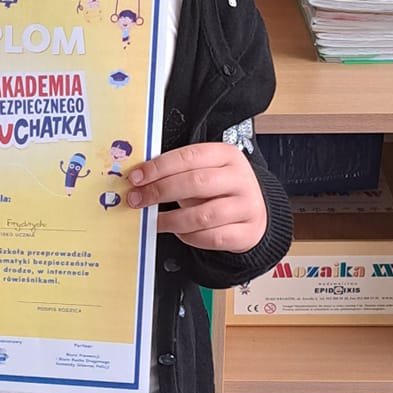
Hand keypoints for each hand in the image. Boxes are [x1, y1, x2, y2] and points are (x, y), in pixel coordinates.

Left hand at [125, 141, 267, 251]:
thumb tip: (140, 180)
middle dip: (160, 191)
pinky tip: (179, 232)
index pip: (189, 156)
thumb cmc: (221, 190)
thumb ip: (177, 172)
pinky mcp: (247, 231)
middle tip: (138, 199)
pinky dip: (190, 237)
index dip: (159, 167)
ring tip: (156, 221)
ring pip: (203, 215)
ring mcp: (246, 206)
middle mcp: (239, 178)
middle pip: (195, 183)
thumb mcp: (204, 171)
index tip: (137, 178)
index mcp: (226, 155)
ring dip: (172, 220)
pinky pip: (212, 237)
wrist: (255, 212)